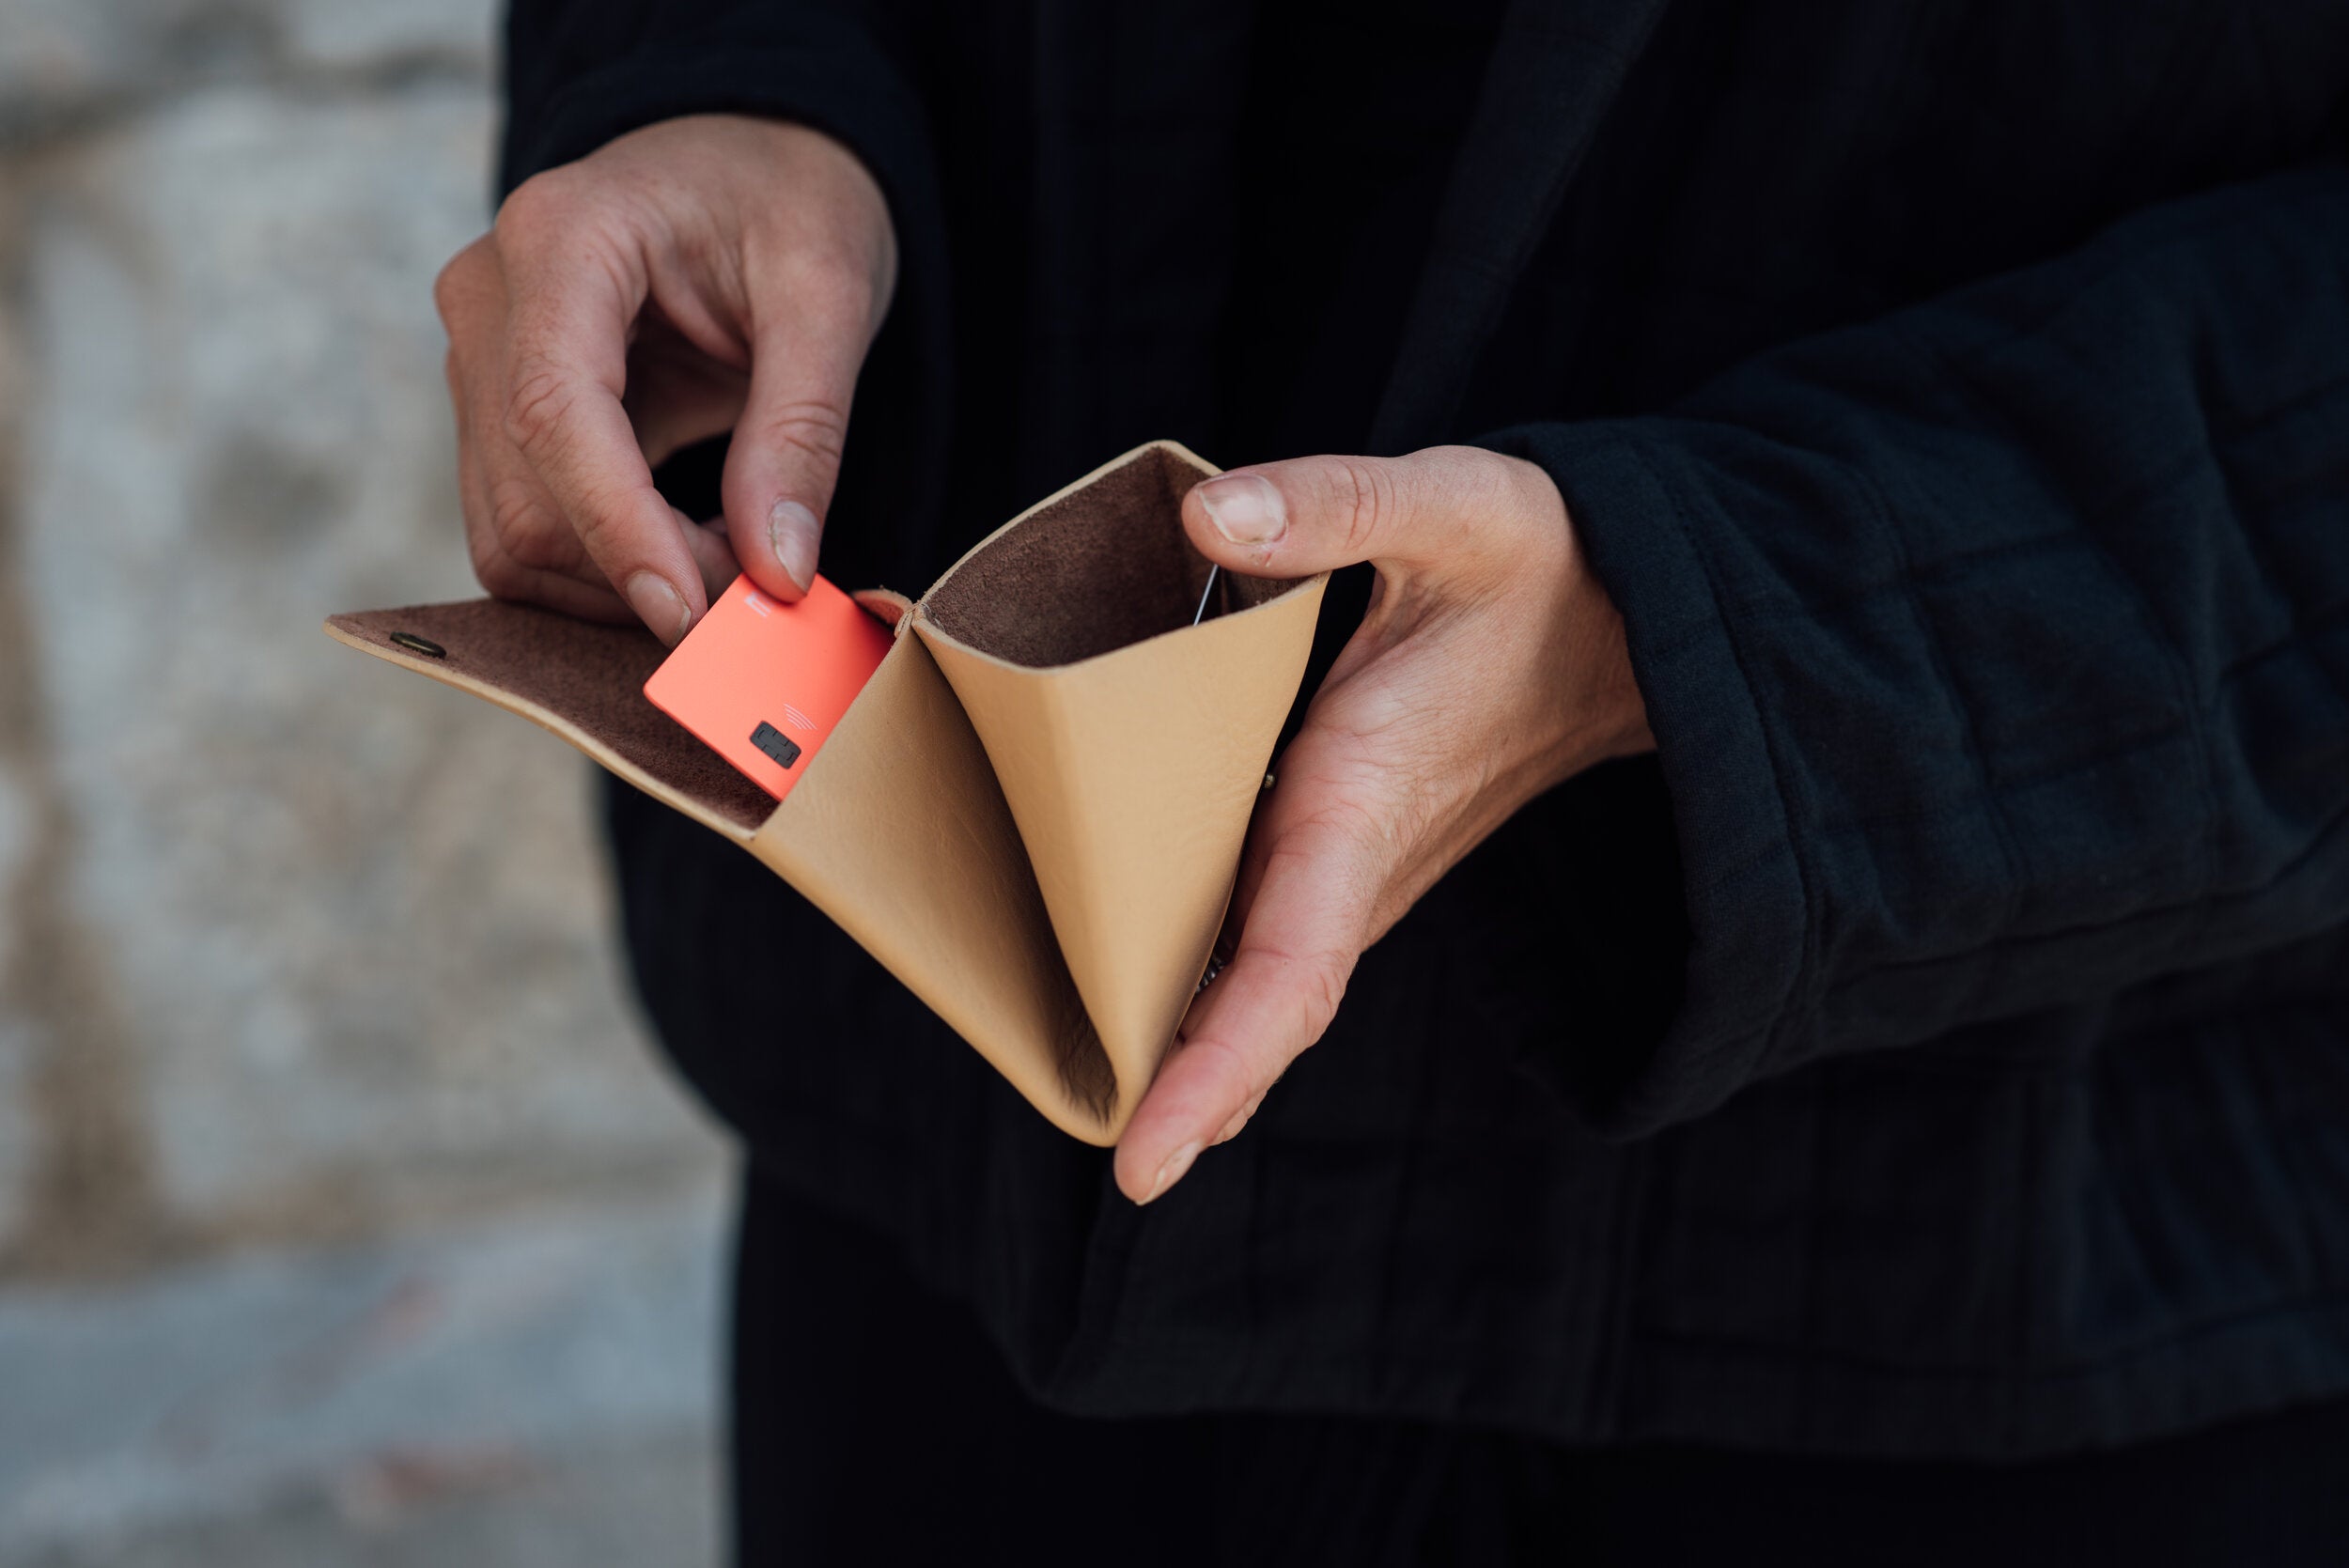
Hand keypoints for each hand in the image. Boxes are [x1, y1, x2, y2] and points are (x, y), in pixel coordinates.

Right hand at [434, 115, 895, 641]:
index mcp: (563, 239)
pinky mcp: (496, 410)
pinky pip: (526, 528)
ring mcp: (480, 357)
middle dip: (638, 572)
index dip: (619, 534)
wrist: (747, 155)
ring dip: (621, 584)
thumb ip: (802, 432)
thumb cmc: (789, 197)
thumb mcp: (829, 293)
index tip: (697, 615)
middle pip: (523, 500)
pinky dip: (606, 569)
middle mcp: (490, 298)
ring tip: (733, 556)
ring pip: (511, 536)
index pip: (553, 417)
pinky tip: (690, 545)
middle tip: (758, 585)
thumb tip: (777, 572)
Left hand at [1115, 447, 1654, 1202]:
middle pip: (1269, 1014)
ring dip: (1202, 1060)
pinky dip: (1220, 997)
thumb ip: (1334, 505)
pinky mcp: (1356, 852)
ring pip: (1273, 993)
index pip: (1288, 970)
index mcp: (1366, 800)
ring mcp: (1362, 869)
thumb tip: (1204, 515)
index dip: (1214, 1068)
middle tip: (1120, 1165)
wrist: (1635, 614)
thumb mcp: (1450, 507)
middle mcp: (1361, 862)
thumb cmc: (1541, 560)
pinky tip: (1156, 1013)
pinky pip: (1280, 950)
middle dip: (1194, 1096)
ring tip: (1113, 1114)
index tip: (1147, 1161)